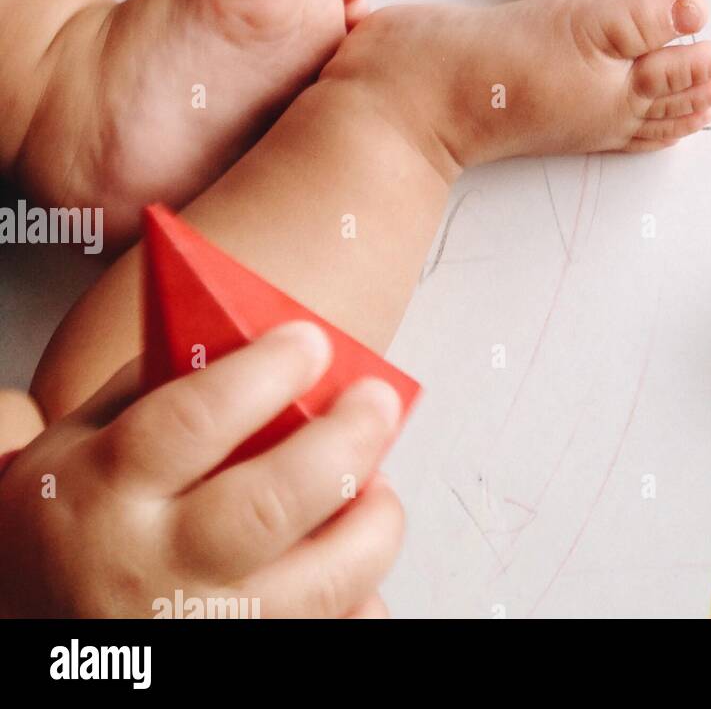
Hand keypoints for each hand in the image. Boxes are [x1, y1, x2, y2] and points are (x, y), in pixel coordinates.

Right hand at [0, 322, 404, 617]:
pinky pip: (332, 634)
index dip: (267, 372)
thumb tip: (260, 339)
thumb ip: (158, 386)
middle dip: (345, 442)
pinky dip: (360, 597)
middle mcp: (149, 573)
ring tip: (376, 487)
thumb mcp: (78, 442)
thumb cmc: (64, 526)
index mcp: (104, 493)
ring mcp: (198, 633)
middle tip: (376, 401)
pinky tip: (347, 561)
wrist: (24, 628)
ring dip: (371, 525)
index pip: (195, 422)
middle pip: (271, 504)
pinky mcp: (236, 670)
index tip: (311, 341)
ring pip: (320, 586)